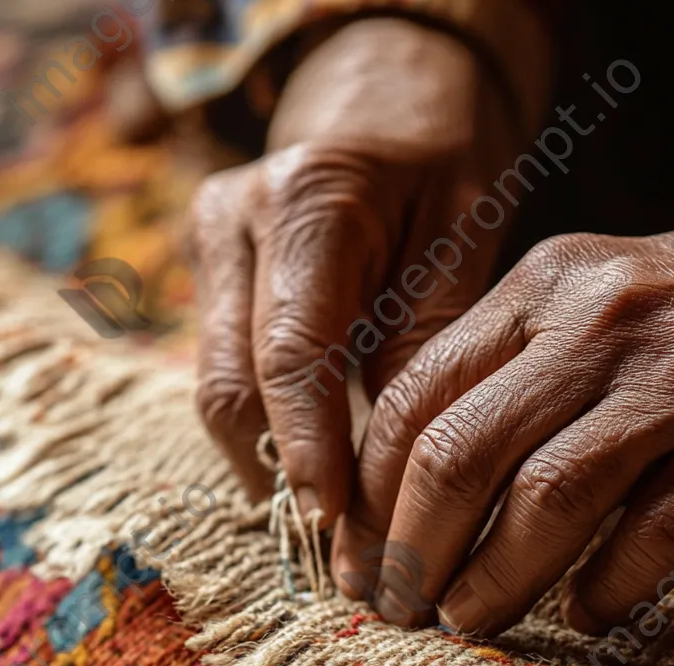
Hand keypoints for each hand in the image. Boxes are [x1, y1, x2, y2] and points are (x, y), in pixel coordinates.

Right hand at [192, 16, 525, 520]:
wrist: (389, 106)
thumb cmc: (441, 167)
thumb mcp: (460, 239)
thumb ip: (422, 342)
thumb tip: (392, 466)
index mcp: (310, 202)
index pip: (293, 353)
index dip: (310, 450)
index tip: (335, 526)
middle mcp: (238, 222)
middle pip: (236, 385)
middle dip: (285, 475)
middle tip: (343, 551)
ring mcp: (213, 248)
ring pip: (221, 390)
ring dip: (271, 464)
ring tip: (334, 529)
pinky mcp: (213, 277)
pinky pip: (231, 374)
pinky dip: (271, 432)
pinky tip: (316, 476)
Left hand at [335, 183, 673, 634]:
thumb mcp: (591, 295)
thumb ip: (510, 366)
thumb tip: (424, 477)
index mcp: (541, 287)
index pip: (413, 397)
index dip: (371, 491)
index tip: (359, 553)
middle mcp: (596, 325)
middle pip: (461, 454)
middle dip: (412, 550)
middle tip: (397, 608)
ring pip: (550, 498)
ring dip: (495, 578)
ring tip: (468, 624)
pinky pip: (660, 529)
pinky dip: (612, 584)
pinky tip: (587, 613)